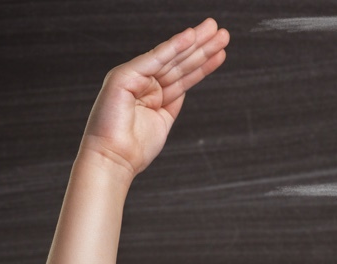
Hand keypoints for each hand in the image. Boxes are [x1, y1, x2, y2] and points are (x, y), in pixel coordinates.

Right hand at [77, 18, 228, 180]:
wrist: (114, 160)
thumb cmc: (133, 148)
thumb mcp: (162, 120)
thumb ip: (172, 101)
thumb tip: (184, 87)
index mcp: (151, 93)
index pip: (182, 75)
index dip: (203, 63)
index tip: (221, 52)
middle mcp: (142, 82)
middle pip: (178, 62)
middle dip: (202, 47)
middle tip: (223, 33)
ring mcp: (133, 77)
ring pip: (170, 58)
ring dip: (194, 43)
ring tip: (214, 31)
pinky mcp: (124, 76)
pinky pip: (154, 59)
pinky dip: (172, 47)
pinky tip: (190, 37)